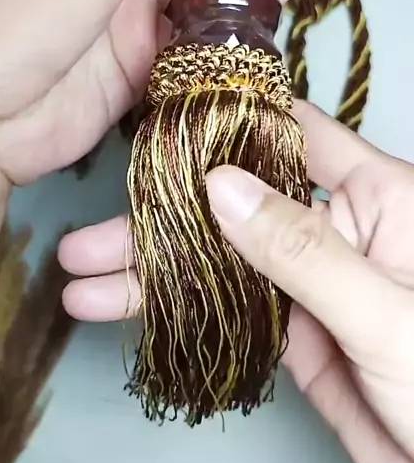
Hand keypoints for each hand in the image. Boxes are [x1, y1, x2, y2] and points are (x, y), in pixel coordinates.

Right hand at [60, 102, 413, 462]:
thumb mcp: (382, 311)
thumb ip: (301, 250)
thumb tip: (218, 184)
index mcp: (374, 196)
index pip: (289, 135)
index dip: (222, 126)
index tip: (150, 130)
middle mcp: (336, 228)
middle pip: (236, 208)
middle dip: (159, 224)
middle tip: (84, 243)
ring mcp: (312, 284)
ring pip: (222, 265)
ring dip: (154, 275)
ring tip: (81, 286)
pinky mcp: (299, 336)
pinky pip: (232, 311)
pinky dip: (182, 312)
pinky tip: (127, 312)